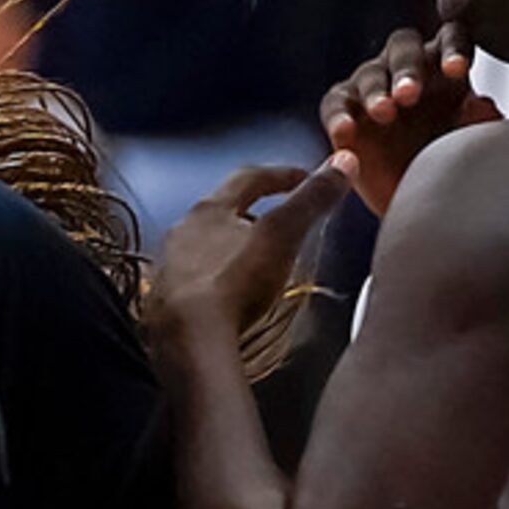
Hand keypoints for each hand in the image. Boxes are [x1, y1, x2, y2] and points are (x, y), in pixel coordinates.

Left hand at [146, 154, 360, 346]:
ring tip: (260, 260)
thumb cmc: (233, 284)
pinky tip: (231, 296)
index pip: (249, 178)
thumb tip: (343, 163)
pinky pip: (196, 283)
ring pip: (206, 247)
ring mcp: (170, 270)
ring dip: (233, 248)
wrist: (189, 345)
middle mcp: (181, 234)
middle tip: (282, 222)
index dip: (282, 175)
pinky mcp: (166, 305)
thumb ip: (311, 200)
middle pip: (223, 212)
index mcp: (208, 210)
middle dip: (254, 213)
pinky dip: (217, 282)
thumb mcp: (282, 235)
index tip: (306, 178)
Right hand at [318, 0, 499, 217]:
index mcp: (446, 67)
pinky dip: (339, 115)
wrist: (416, 202)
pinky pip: (335, 104)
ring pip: (370, 74)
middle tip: (409, 94)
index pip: (450, 39)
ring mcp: (372, 86)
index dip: (453, 49)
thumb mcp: (471, 148)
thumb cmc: (448, 166)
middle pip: (404, 47)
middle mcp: (407, 69)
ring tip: (384, 114)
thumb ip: (480, 124)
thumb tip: (479, 102)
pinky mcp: (343, 109)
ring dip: (377, 91)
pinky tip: (346, 131)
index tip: (457, 71)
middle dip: (407, 68)